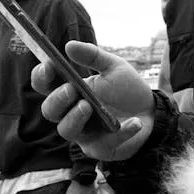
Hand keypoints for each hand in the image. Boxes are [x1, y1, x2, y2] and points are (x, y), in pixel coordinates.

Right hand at [32, 41, 154, 160]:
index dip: (41, 77)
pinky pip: (105, 144)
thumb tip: (69, 45)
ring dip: (74, 118)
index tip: (48, 66)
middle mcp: (70, 114)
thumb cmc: (126, 90)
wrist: (151, 112)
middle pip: (50, 111)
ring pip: (66, 131)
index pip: (45, 86)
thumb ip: (93, 56)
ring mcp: (84, 133)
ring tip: (88, 105)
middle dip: (57, 99)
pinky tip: (134, 122)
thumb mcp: (114, 67)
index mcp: (69, 92)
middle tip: (71, 89)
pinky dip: (121, 132)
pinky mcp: (101, 148)